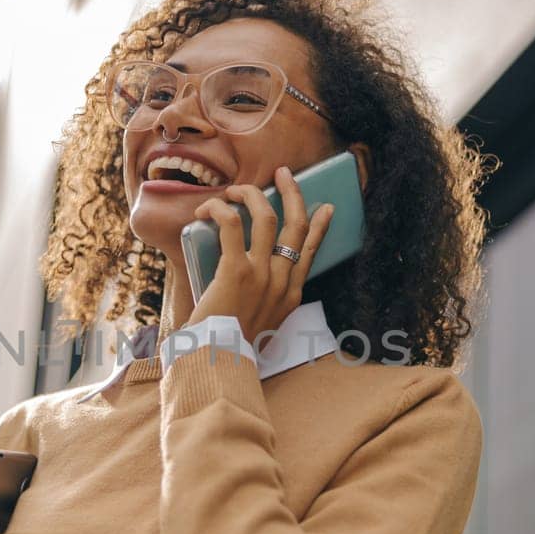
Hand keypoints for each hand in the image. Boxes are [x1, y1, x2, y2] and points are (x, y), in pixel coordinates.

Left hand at [188, 164, 333, 347]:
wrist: (217, 360)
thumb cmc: (230, 343)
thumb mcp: (261, 325)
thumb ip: (262, 302)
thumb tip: (247, 282)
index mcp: (290, 295)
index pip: (310, 252)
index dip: (319, 226)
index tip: (325, 207)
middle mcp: (281, 281)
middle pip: (295, 225)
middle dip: (291, 192)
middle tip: (283, 174)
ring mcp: (262, 274)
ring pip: (266, 217)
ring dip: (250, 194)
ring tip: (235, 189)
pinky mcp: (237, 270)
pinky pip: (233, 225)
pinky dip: (221, 210)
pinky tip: (209, 210)